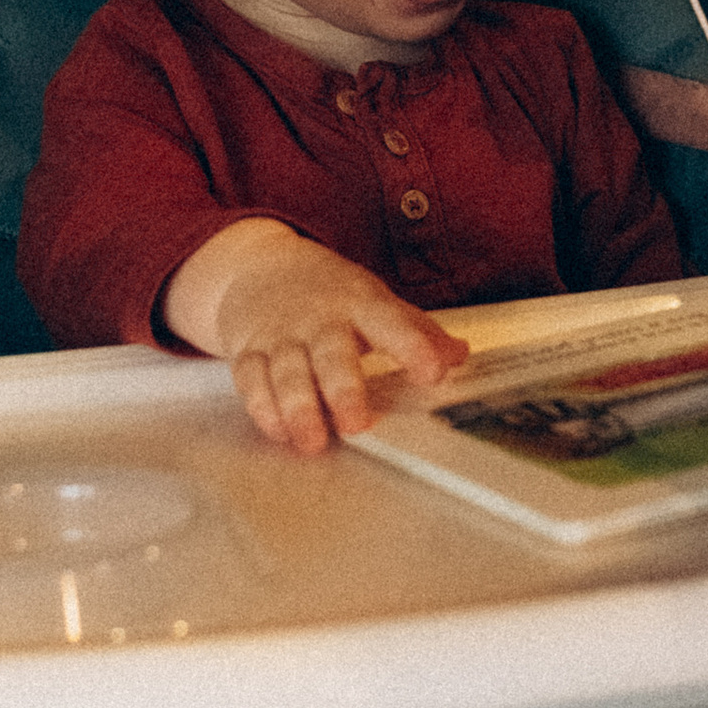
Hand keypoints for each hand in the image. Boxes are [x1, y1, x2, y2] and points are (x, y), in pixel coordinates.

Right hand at [166, 221, 465, 455]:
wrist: (258, 265)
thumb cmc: (328, 292)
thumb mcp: (375, 301)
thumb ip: (416, 331)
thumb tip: (460, 355)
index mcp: (360, 303)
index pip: (391, 322)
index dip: (412, 346)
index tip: (432, 372)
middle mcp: (319, 319)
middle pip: (331, 353)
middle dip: (342, 389)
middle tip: (356, 425)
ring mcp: (281, 334)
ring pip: (287, 371)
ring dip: (298, 408)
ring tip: (312, 441)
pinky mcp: (247, 349)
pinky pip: (250, 378)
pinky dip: (261, 406)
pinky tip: (278, 431)